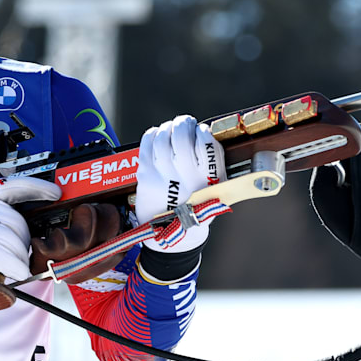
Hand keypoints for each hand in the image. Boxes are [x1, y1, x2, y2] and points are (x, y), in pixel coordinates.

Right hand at [0, 176, 60, 280]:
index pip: (16, 184)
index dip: (40, 188)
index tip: (55, 192)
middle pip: (18, 222)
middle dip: (24, 240)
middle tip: (20, 251)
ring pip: (15, 240)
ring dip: (20, 256)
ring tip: (17, 264)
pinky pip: (4, 256)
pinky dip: (15, 267)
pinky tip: (17, 273)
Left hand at [136, 115, 225, 251]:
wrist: (172, 237)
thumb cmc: (195, 209)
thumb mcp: (215, 192)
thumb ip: (213, 166)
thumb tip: (202, 133)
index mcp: (209, 182)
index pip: (208, 145)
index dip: (203, 132)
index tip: (201, 130)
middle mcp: (187, 178)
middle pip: (182, 137)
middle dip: (184, 123)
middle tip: (185, 123)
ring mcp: (164, 177)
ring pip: (163, 138)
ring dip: (168, 128)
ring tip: (172, 129)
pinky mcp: (146, 177)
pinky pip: (147, 144)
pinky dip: (152, 134)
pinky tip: (157, 136)